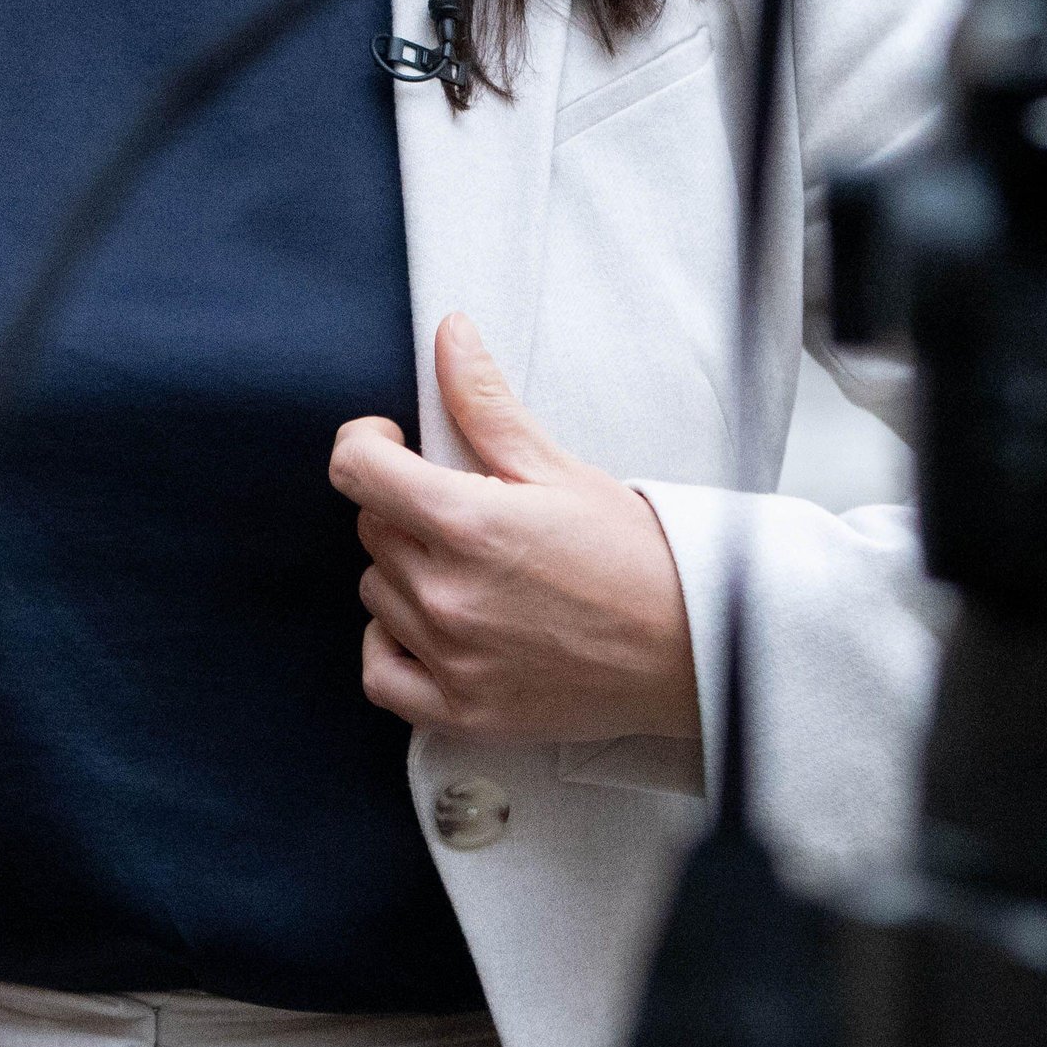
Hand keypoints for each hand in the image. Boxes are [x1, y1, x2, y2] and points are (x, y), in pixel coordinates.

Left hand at [332, 312, 701, 747]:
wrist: (691, 648)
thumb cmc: (634, 558)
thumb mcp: (558, 467)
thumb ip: (485, 402)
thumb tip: (447, 335)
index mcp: (468, 523)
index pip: (356, 470)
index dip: (366, 444)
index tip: (391, 443)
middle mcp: (448, 594)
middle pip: (371, 528)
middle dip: (403, 507)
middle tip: (463, 510)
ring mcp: (451, 658)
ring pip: (376, 593)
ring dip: (405, 573)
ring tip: (469, 569)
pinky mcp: (462, 712)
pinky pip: (380, 674)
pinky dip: (391, 648)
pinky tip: (426, 628)